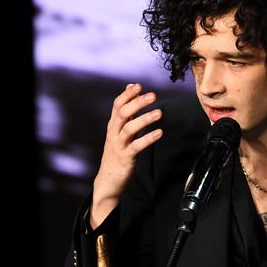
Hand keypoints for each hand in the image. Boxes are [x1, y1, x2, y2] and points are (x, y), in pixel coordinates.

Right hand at [91, 83, 162, 228]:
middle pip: (122, 114)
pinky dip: (148, 138)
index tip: (139, 85)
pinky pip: (136, 146)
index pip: (117, 106)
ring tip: (159, 112)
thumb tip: (129, 90)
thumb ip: (125, 115)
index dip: (127, 95)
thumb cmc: (116, 155)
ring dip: (144, 119)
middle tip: (152, 95)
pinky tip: (159, 132)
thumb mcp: (118, 134)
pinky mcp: (125, 158)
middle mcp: (113, 134)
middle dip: (137, 102)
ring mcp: (118, 146)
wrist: (107, 181)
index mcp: (112, 127)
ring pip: (129, 128)